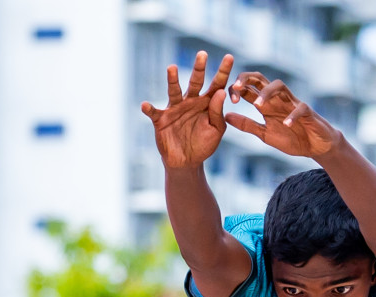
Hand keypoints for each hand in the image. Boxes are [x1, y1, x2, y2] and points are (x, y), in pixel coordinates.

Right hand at [141, 51, 234, 168]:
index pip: (217, 84)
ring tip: (172, 67)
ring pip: (174, 91)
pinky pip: (154, 113)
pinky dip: (149, 109)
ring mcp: (175, 109)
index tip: (229, 56)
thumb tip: (220, 92)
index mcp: (207, 103)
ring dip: (172, 79)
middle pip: (195, 81)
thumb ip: (217, 112)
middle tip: (203, 54)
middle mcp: (191, 101)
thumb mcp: (216, 130)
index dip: (223, 71)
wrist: (187, 162)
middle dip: (199, 68)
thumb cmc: (204, 144)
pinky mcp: (161, 120)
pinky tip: (146, 105)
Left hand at [226, 73, 341, 158]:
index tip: (229, 99)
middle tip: (236, 86)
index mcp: (266, 104)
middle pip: (261, 79)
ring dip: (267, 92)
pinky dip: (292, 116)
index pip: (248, 88)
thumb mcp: (264, 134)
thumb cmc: (291, 138)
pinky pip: (300, 109)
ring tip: (257, 105)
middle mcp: (278, 99)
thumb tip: (225, 116)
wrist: (315, 147)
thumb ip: (247, 125)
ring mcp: (293, 104)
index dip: (236, 89)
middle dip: (247, 78)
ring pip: (280, 86)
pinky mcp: (308, 113)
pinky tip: (286, 124)